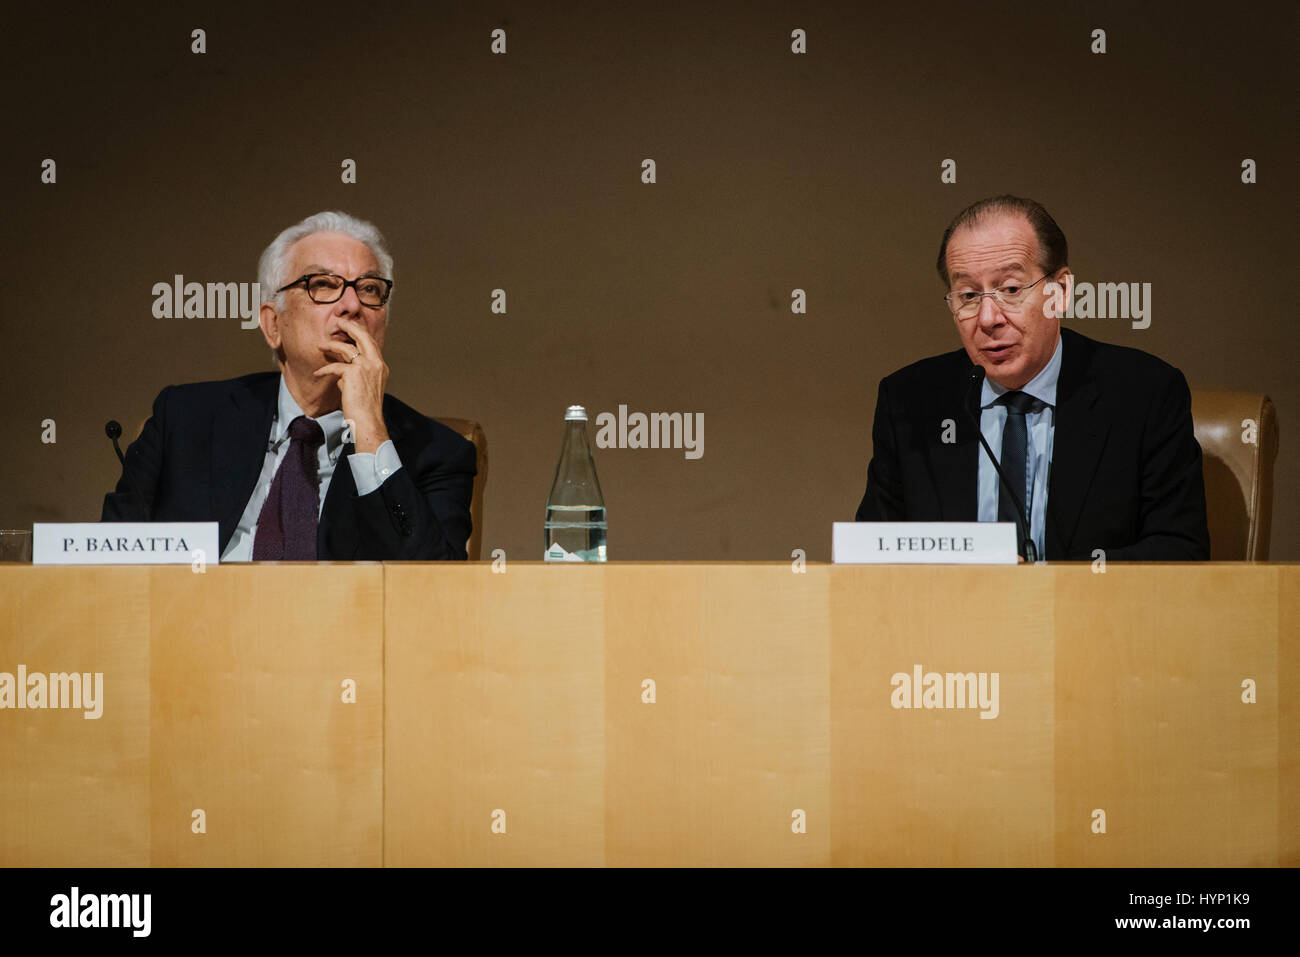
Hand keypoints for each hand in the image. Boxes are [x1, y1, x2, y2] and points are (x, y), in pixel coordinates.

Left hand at [314, 316, 389, 452]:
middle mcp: (375, 363)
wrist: (368, 421)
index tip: (349, 327)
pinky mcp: (352, 373)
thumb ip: (357, 375)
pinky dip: (324, 369)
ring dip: (331, 346)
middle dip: (349, 326)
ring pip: (346, 348)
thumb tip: (342, 372)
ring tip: (321, 346)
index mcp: (380, 366)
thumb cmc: (366, 408)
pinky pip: (334, 367)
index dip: (359, 332)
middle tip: (338, 321)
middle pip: (363, 336)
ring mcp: (365, 367)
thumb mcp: (366, 387)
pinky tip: (318, 373)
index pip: (370, 343)